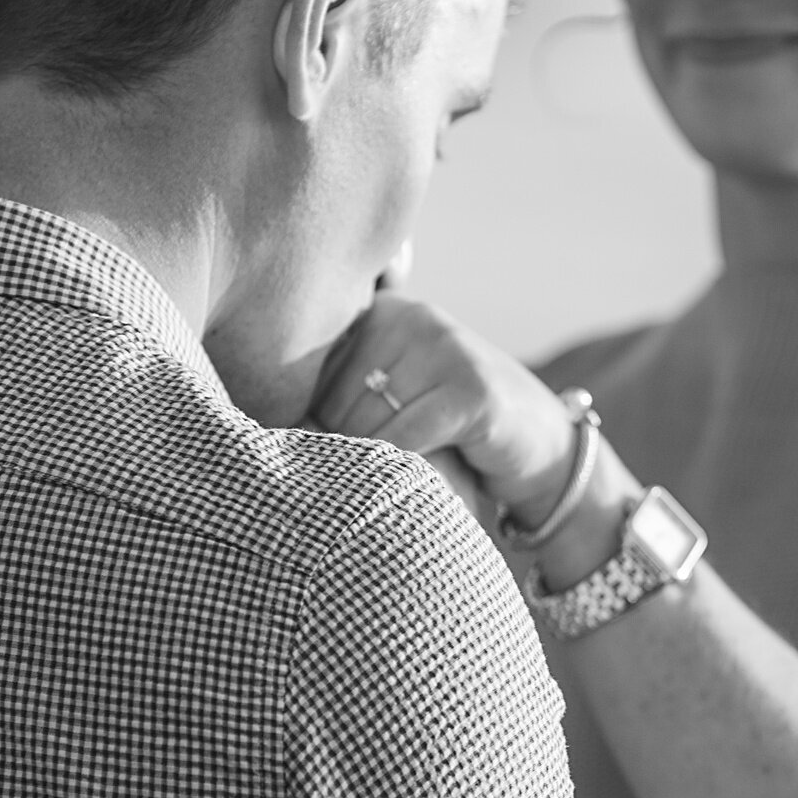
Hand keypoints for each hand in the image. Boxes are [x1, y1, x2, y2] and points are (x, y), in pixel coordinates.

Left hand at [312, 293, 580, 528]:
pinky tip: (411, 486)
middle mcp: (410, 317)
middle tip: (359, 481)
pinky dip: (398, 472)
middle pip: (333, 402)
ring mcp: (444, 347)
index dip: (310, 424)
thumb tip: (257, 418)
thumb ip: (339, 390)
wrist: (541, 445)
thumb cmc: (449, 428)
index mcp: (381, 312)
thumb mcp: (394, 394)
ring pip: (364, 424)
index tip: (316, 456)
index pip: (310, 374)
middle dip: (341, 451)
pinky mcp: (471, 387)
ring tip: (388, 485)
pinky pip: (404, 440)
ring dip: (369, 468)